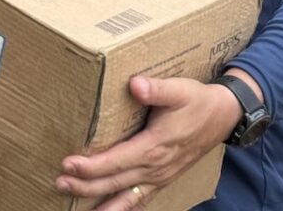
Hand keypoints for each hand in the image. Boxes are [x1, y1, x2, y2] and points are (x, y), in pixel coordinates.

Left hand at [54, 75, 241, 208]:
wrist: (223, 116)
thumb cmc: (196, 101)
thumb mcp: (179, 90)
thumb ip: (156, 89)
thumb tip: (135, 85)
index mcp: (155, 147)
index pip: (117, 161)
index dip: (92, 166)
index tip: (67, 164)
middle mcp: (156, 168)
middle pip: (115, 182)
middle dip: (86, 185)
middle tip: (59, 182)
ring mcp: (159, 177)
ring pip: (125, 196)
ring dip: (100, 202)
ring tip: (73, 206)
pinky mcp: (161, 179)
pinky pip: (139, 200)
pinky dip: (121, 208)